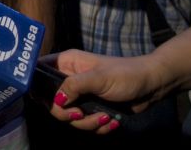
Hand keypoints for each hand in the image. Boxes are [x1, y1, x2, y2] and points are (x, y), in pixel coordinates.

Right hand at [48, 50, 164, 133]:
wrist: (152, 85)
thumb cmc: (126, 74)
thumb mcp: (99, 78)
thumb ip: (74, 86)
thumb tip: (55, 101)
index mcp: (67, 63)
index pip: (39, 73)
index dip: (38, 88)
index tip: (48, 101)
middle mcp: (70, 79)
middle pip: (52, 102)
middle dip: (66, 114)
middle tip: (80, 114)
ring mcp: (80, 95)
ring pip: (69, 117)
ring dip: (86, 123)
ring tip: (104, 117)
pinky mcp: (92, 108)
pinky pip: (84, 124)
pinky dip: (97, 126)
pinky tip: (111, 121)